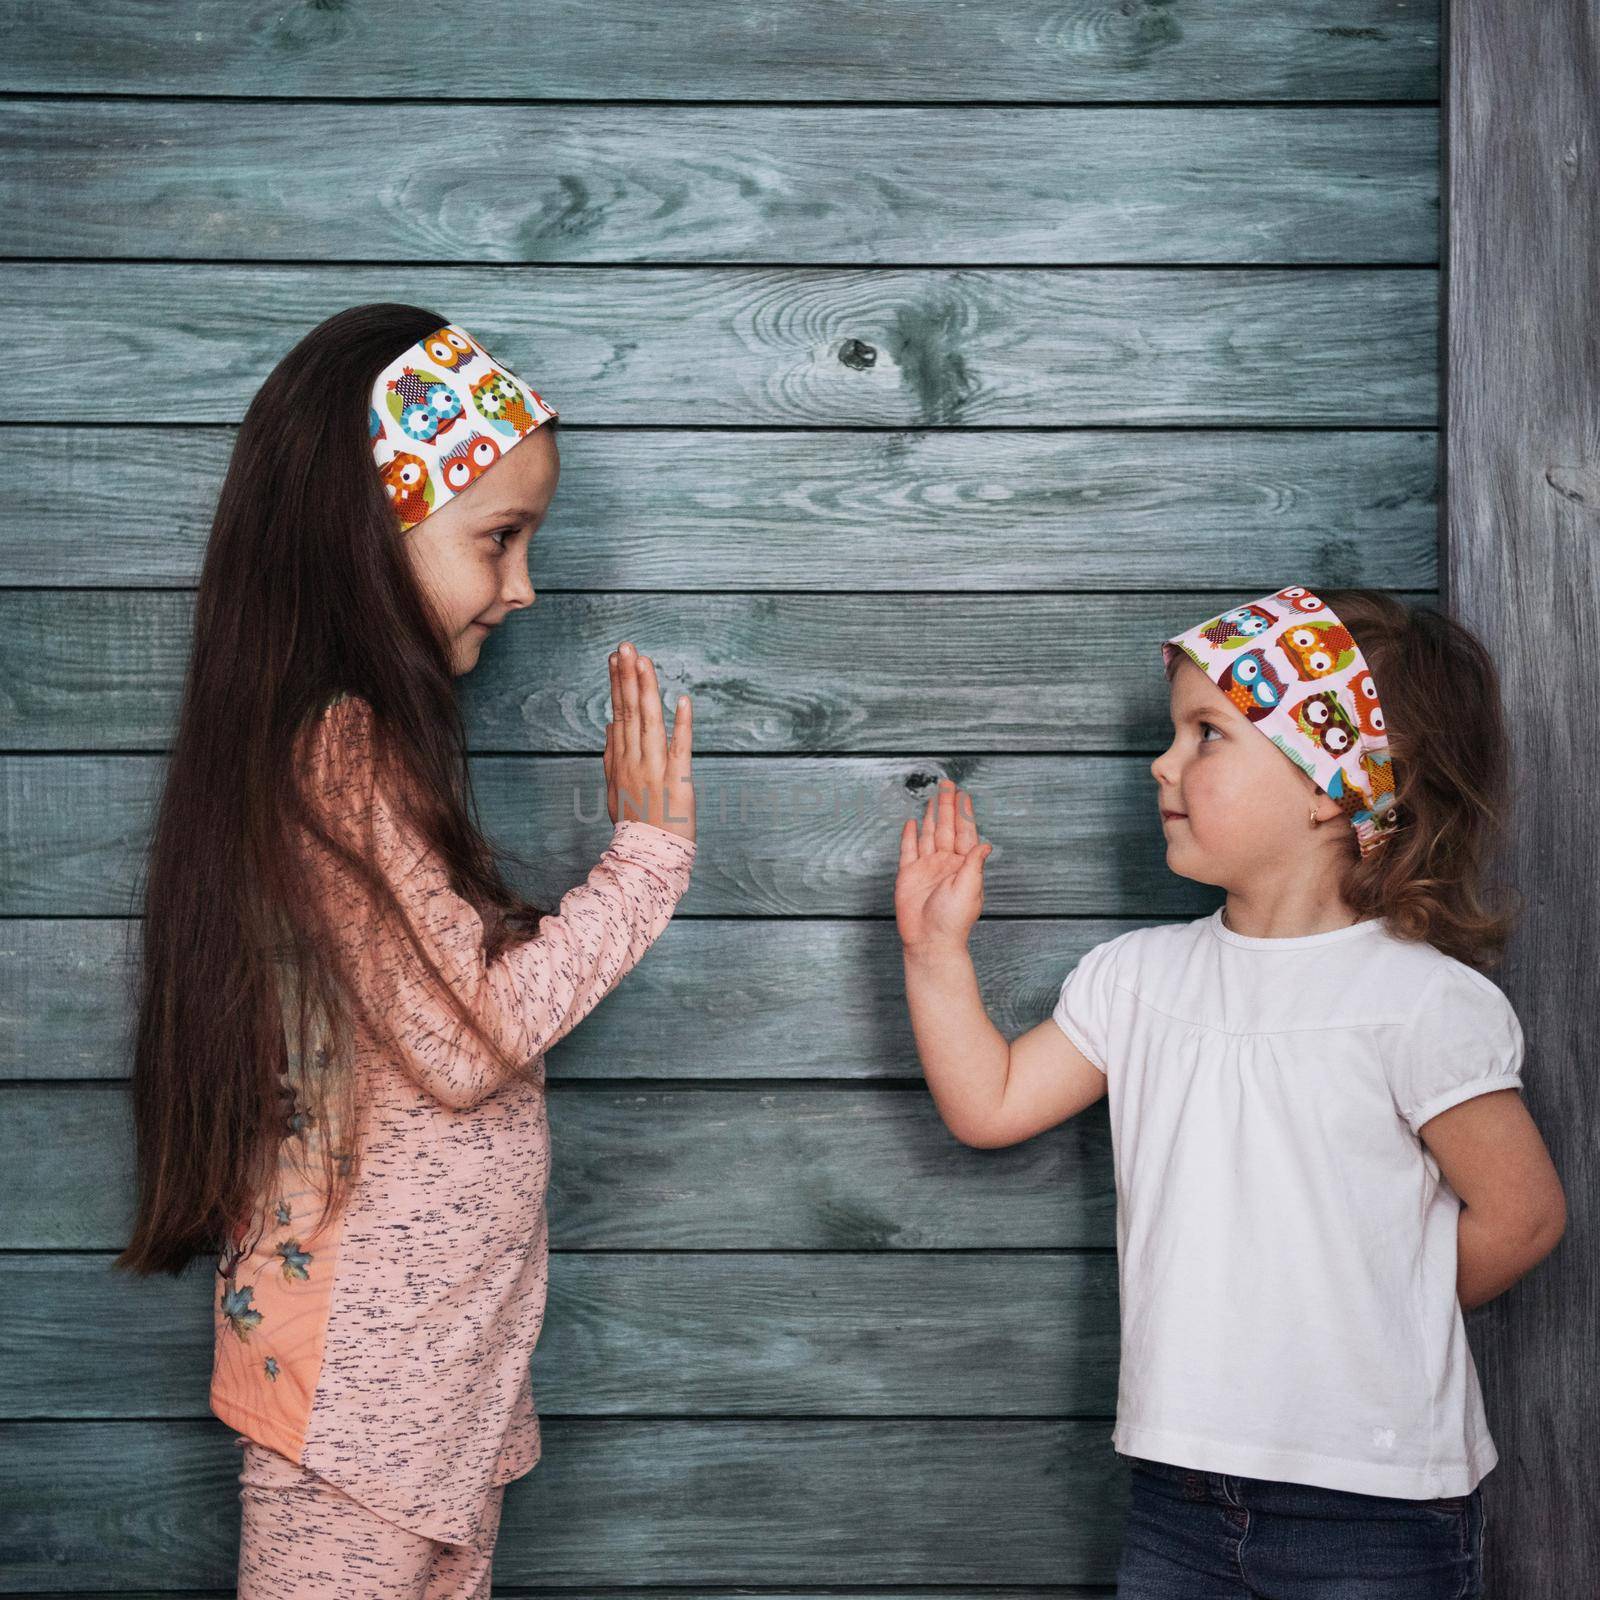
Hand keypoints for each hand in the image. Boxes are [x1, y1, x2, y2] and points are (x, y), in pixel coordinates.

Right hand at [604, 641, 694, 844]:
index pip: (618, 713)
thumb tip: (610, 725)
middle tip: (626, 646)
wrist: (647, 855)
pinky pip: (680, 748)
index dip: (618, 684)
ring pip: (650, 722)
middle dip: (628, 677)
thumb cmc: (634, 823)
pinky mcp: (678, 780)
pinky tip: (683, 700)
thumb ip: (612, 755)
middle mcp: (634, 760)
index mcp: (620, 760)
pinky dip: (682, 724)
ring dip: (647, 690)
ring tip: (644, 662)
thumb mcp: (615, 788)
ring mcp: (654, 769)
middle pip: (630, 711)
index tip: (616, 658)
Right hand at [895, 778, 992, 953]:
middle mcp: (945, 863)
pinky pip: (908, 850)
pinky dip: (909, 836)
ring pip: (928, 834)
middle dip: (947, 806)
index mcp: (963, 865)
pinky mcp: (908, 875)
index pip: (964, 832)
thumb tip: (986, 844)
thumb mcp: (969, 888)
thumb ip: (974, 863)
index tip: (964, 794)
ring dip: (930, 816)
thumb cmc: (952, 921)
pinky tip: (911, 823)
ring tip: (933, 798)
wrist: (929, 941)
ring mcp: (926, 868)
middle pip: (945, 827)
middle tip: (947, 785)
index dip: (964, 812)